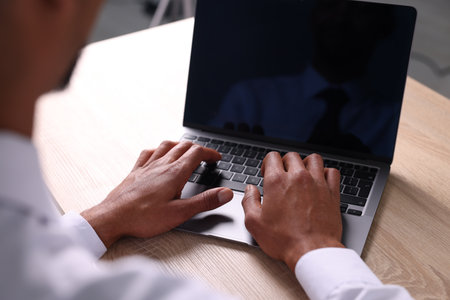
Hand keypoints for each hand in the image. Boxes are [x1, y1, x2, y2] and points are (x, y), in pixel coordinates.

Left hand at [81, 141, 233, 247]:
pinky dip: (159, 150)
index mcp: (174, 173)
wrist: (113, 217)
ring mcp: (147, 166)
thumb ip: (205, 202)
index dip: (210, 153)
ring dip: (179, 145)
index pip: (197, 153)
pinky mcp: (135, 171)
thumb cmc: (143, 217)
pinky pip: (148, 153)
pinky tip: (158, 154)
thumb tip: (225, 194)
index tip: (217, 158)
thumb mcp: (180, 213)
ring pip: (166, 146)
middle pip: (183, 146)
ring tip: (186, 149)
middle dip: (198, 148)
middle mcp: (161, 165)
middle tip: (206, 156)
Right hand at [241, 152, 343, 271]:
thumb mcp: (254, 223)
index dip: (268, 163)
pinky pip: (332, 172)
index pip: (272, 156)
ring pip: (314, 159)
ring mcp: (317, 183)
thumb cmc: (284, 240)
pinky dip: (326, 173)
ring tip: (302, 174)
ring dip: (306, 163)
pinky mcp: (332, 192)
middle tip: (283, 175)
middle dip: (285, 163)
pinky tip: (320, 180)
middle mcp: (298, 177)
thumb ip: (249, 201)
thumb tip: (250, 190)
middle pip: (292, 156)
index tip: (267, 173)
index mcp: (277, 182)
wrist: (311, 251)